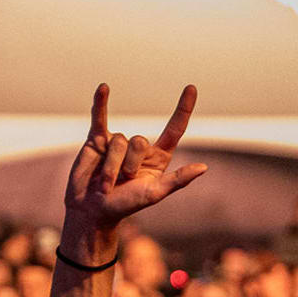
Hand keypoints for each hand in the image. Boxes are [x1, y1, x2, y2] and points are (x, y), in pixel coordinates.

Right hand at [62, 84, 205, 241]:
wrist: (93, 209)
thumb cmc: (125, 205)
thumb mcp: (155, 194)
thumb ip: (178, 180)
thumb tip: (203, 168)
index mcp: (159, 158)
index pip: (174, 129)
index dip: (183, 109)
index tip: (191, 87)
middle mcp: (140, 147)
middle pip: (140, 141)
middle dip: (130, 165)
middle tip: (123, 182)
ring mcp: (119, 141)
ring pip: (120, 141)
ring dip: (112, 166)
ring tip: (106, 183)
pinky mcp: (98, 138)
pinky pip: (99, 116)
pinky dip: (100, 102)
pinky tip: (104, 88)